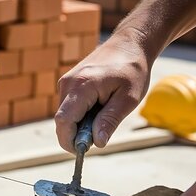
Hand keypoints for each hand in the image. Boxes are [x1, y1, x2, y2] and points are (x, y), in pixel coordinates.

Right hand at [55, 29, 151, 152]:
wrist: (130, 43)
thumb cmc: (133, 70)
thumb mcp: (128, 99)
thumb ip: (110, 120)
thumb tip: (96, 143)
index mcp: (82, 86)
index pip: (63, 121)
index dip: (69, 140)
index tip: (82, 151)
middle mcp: (68, 83)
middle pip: (62, 120)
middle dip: (76, 134)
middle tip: (101, 134)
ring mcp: (66, 82)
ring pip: (65, 114)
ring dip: (80, 123)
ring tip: (105, 112)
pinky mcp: (68, 83)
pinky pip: (69, 106)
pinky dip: (81, 114)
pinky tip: (99, 105)